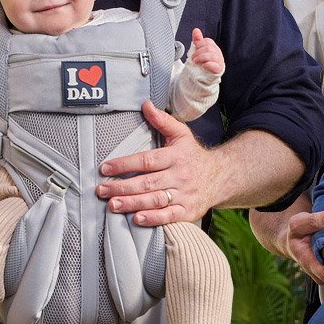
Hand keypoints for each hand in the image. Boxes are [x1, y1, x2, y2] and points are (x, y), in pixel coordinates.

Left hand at [99, 102, 213, 227]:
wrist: (221, 177)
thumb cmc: (194, 155)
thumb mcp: (181, 134)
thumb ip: (162, 120)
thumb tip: (146, 105)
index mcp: (175, 156)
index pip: (146, 160)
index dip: (124, 164)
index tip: (105, 168)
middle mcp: (179, 176)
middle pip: (147, 182)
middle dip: (122, 187)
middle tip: (101, 190)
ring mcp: (184, 195)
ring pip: (155, 200)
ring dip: (132, 203)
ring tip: (112, 205)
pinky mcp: (187, 211)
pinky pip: (169, 216)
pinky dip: (153, 219)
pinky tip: (136, 219)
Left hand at [188, 27, 224, 75]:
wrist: (203, 76)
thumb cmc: (202, 62)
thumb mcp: (198, 50)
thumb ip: (197, 40)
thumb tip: (196, 30)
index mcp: (213, 47)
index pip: (208, 41)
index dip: (199, 44)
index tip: (195, 49)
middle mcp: (218, 53)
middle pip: (209, 48)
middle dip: (198, 52)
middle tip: (193, 57)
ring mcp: (219, 61)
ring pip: (211, 56)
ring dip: (201, 58)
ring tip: (195, 61)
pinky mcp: (218, 70)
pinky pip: (216, 66)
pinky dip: (209, 65)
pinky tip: (204, 66)